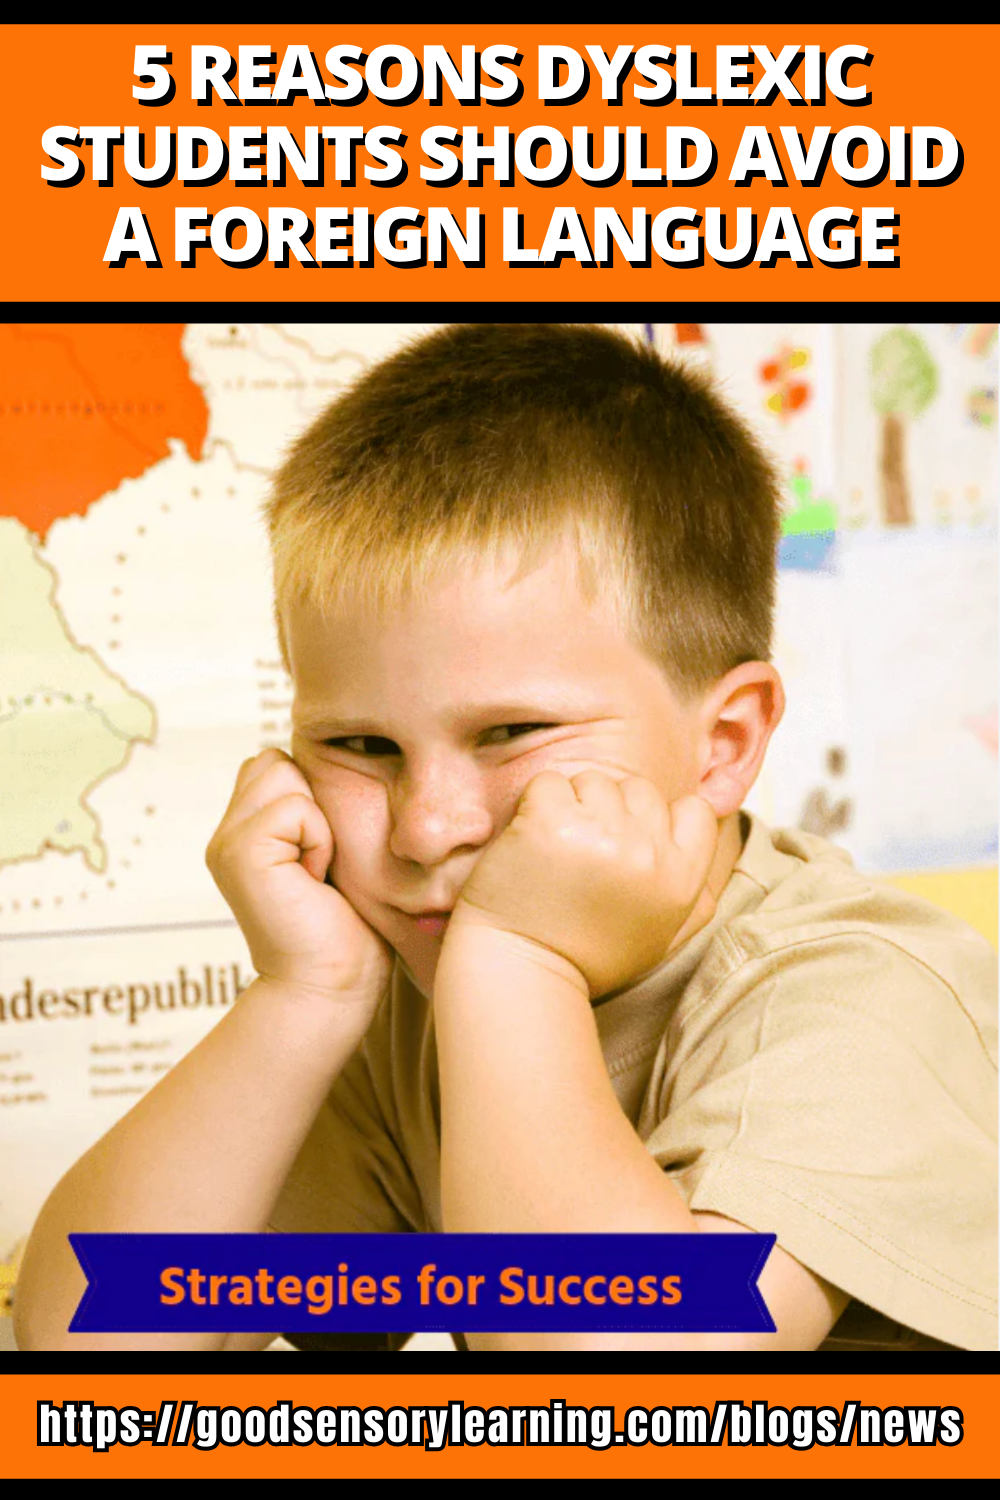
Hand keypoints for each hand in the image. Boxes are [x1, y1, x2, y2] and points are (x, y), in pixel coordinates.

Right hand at [205, 749, 392, 1009]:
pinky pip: (293, 807)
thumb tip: (337, 755)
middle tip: (322, 861)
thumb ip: (314, 809)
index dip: (314, 795)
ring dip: (318, 819)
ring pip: (284, 773)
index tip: (326, 853)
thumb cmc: (351, 928)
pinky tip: (315, 879)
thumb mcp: (334, 852)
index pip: (278, 761)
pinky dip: (318, 838)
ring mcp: (226, 841)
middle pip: (277, 759)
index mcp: (245, 829)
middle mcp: (227, 832)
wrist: (333, 989)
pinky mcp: (239, 852)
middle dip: (314, 800)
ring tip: (319, 869)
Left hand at [448, 771, 718, 997]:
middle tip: (582, 859)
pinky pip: (549, 783)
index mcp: (683, 879)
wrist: (522, 973)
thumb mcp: (663, 936)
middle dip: (610, 813)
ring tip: (556, 855)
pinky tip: (530, 846)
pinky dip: (534, 806)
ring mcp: (600, 834)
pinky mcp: (550, 822)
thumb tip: (726, 839)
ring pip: (594, 781)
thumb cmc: (589, 956)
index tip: (629, 849)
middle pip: (639, 790)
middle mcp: (649, 853)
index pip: (695, 810)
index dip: (660, 820)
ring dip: (571, 807)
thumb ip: (698, 894)